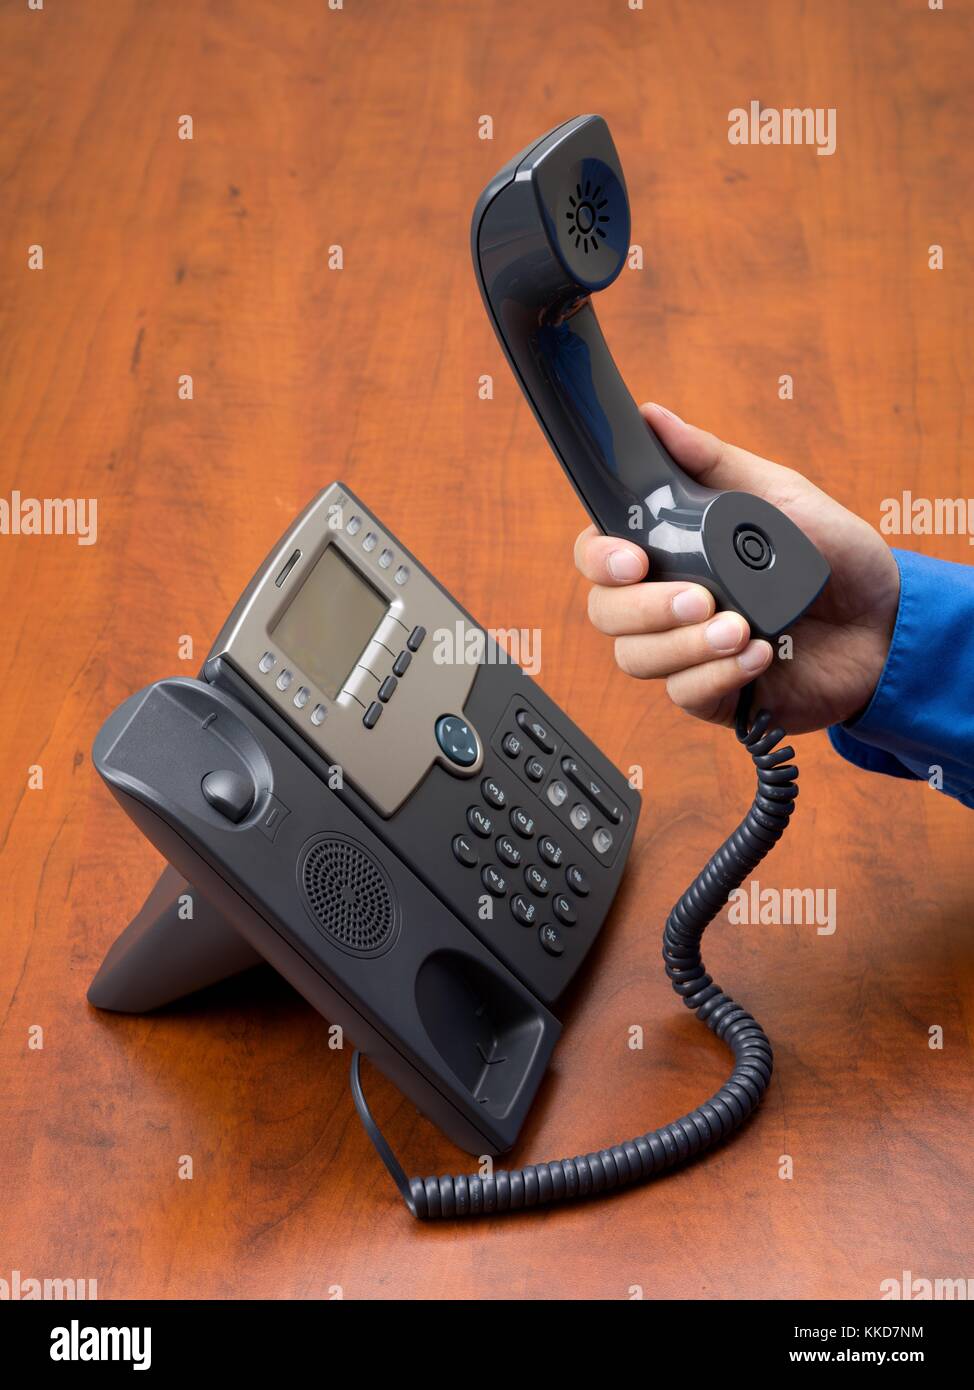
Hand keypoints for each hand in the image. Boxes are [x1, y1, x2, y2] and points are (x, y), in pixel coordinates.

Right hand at [574, 404, 900, 733]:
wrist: (886, 624)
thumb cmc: (832, 556)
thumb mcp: (778, 494)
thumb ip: (713, 460)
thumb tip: (656, 417)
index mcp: (670, 548)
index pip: (599, 553)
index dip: (600, 558)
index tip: (633, 559)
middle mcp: (665, 600)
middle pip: (606, 611)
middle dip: (644, 608)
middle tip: (699, 598)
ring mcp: (685, 649)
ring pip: (636, 657)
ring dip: (682, 645)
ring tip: (739, 629)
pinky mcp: (712, 692)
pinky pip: (684, 692)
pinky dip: (716, 674)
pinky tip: (758, 655)